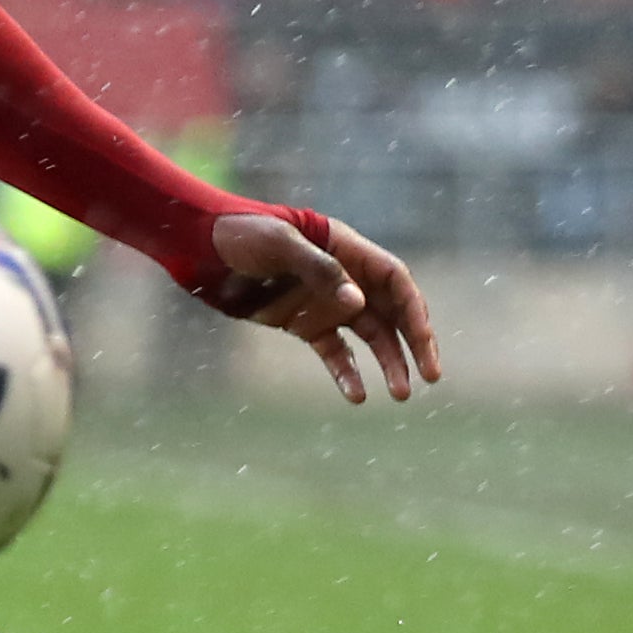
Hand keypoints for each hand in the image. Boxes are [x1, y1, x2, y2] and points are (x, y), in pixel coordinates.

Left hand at [210, 212, 441, 405]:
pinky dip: (346, 373)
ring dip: (388, 363)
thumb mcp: (280, 246)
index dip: (414, 311)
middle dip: (414, 343)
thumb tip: (358, 303)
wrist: (202, 248)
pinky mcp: (303, 324)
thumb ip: (319, 270)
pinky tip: (356, 396)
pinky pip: (334, 352)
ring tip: (400, 394)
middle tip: (431, 375)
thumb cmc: (243, 236)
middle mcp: (345, 278)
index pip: (395, 281)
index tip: (424, 341)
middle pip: (392, 312)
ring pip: (370, 337)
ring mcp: (325, 303)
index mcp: (348, 250)